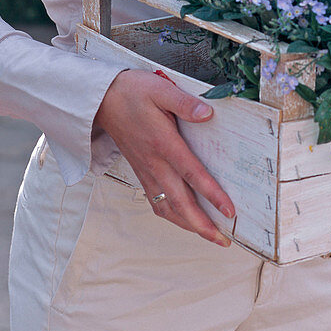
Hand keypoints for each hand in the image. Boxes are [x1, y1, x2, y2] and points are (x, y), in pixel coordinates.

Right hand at [94, 69, 235, 245]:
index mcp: (163, 143)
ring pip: (167, 208)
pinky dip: (171, 216)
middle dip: (203, 225)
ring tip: (208, 235)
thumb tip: (207, 113)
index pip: (192, 174)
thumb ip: (185, 103)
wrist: (101, 100)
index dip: (212, 195)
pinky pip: (156, 202)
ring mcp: (146, 171)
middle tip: (223, 240)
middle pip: (180, 202)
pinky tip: (182, 219)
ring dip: (188, 226)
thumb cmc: (131, 92)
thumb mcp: (160, 89)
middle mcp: (155, 163)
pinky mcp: (141, 173)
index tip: (229, 211)